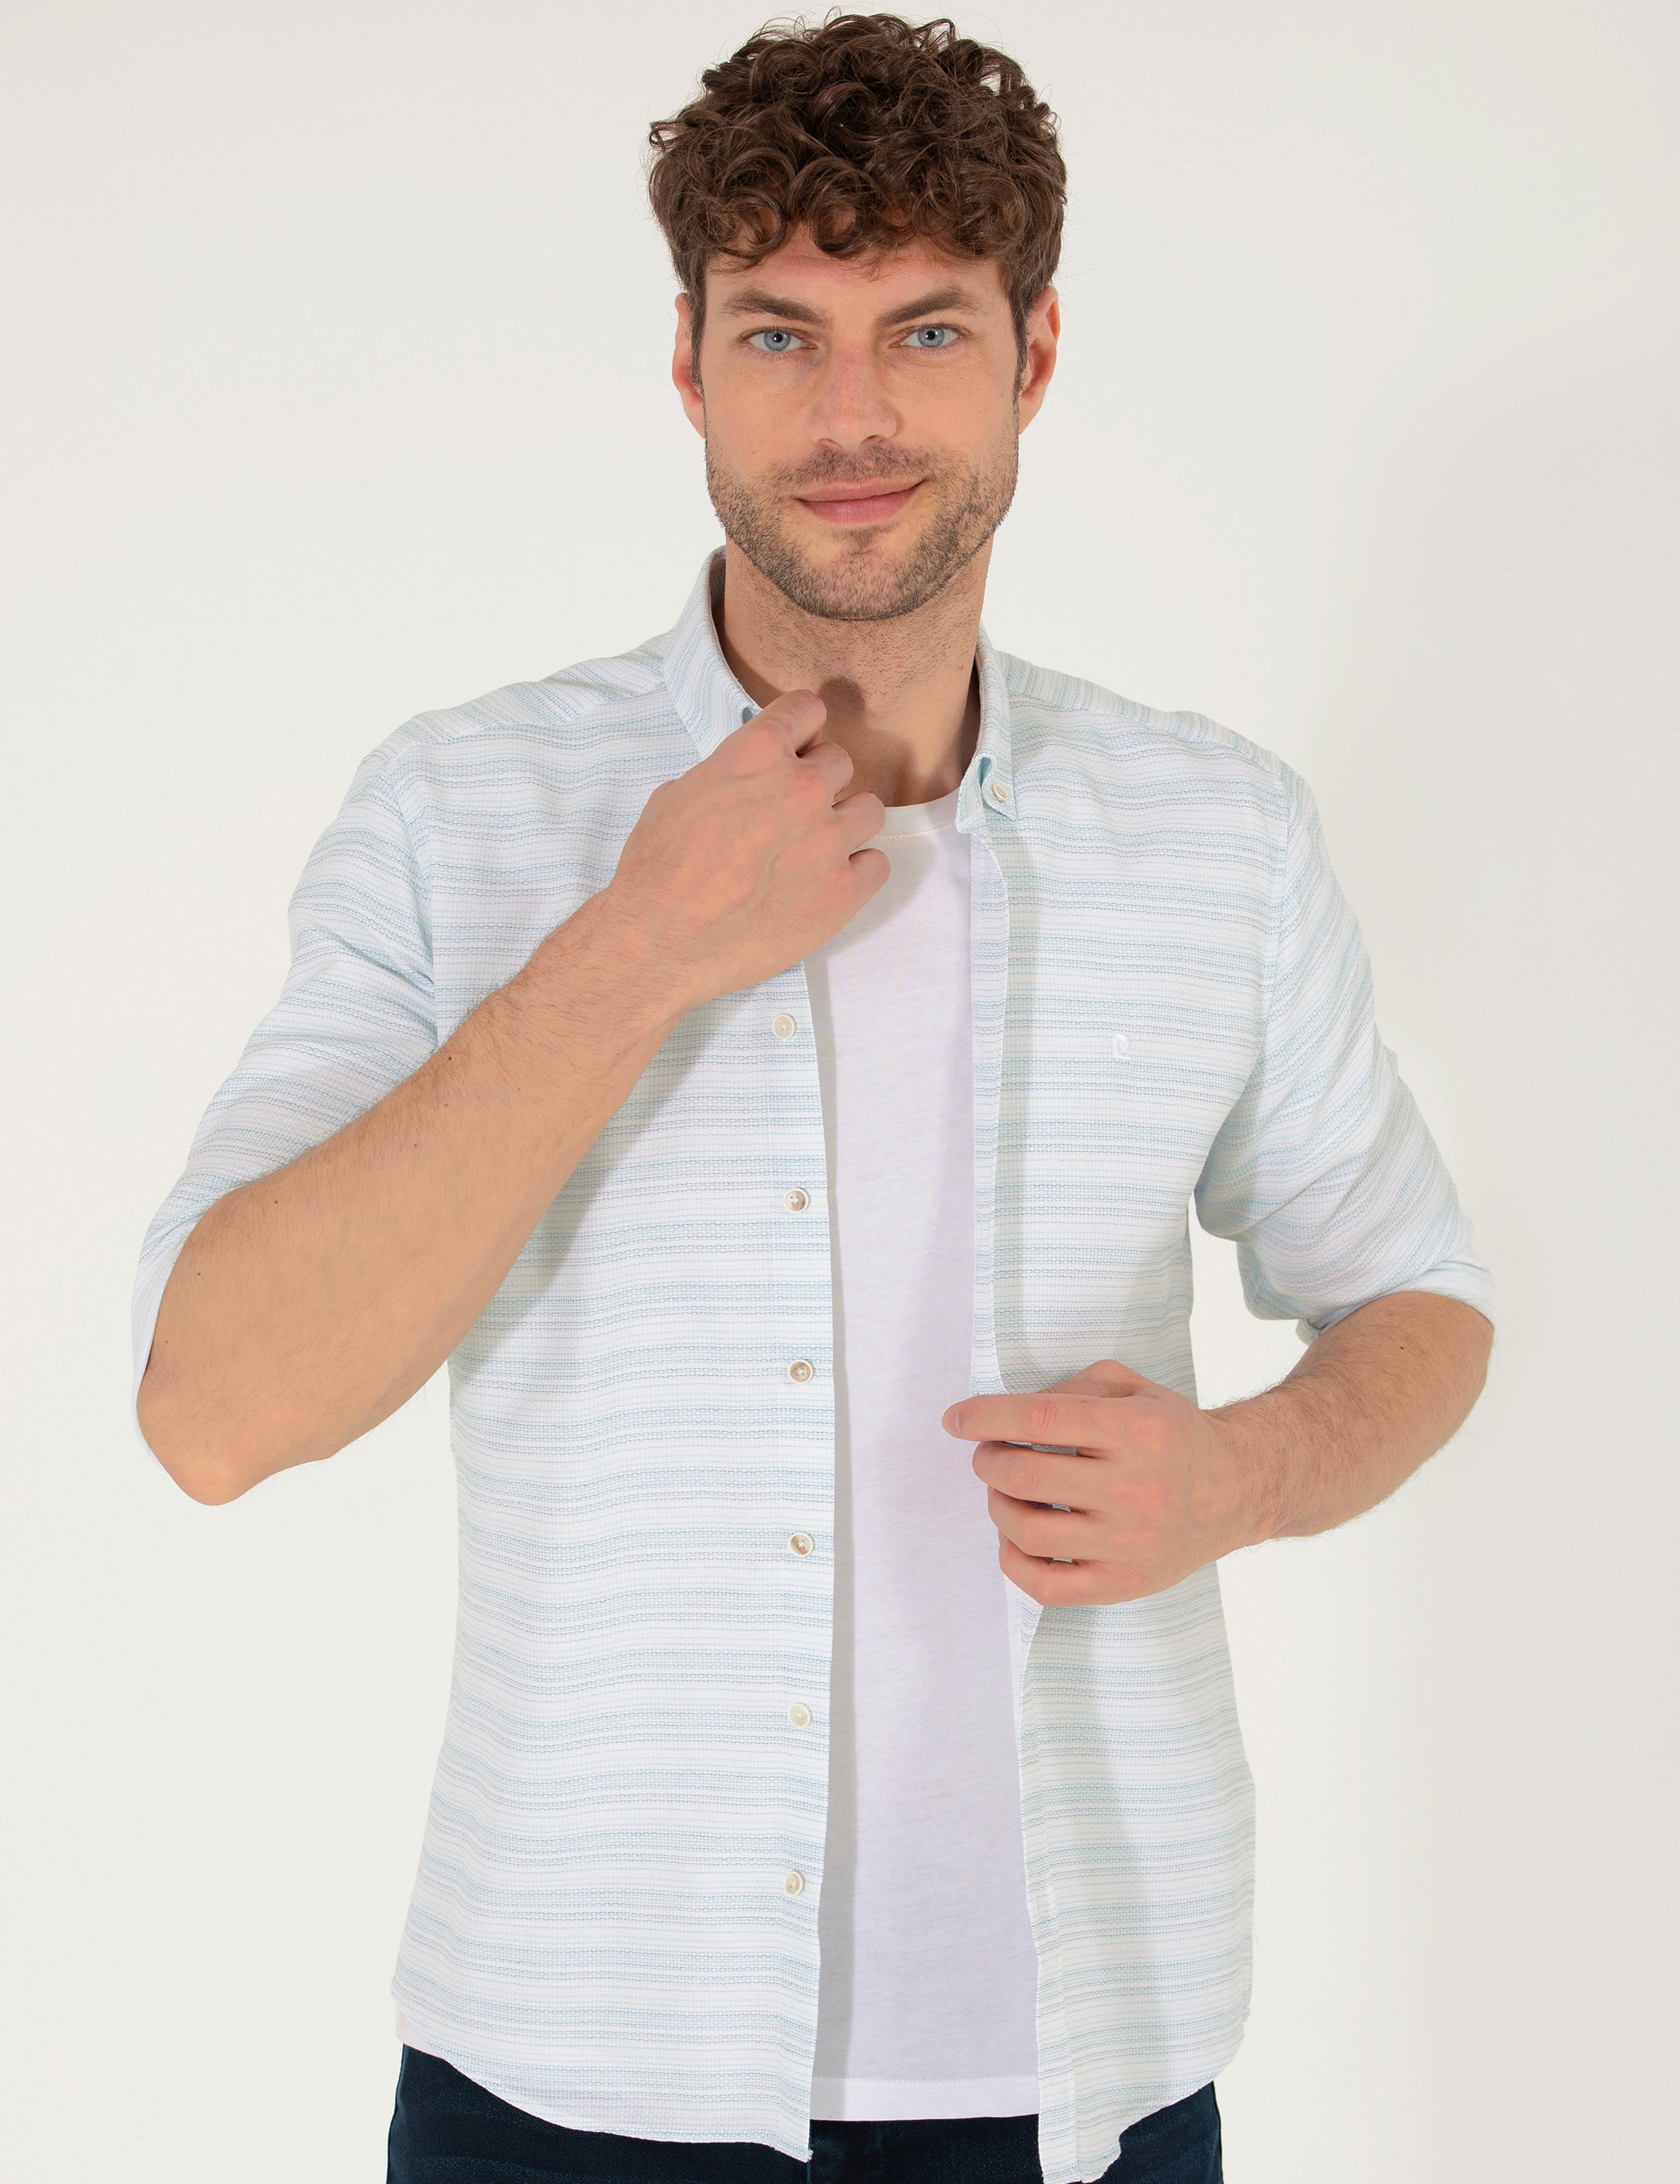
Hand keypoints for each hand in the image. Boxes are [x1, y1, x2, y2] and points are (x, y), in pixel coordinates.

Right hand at [598, 690, 889, 1010]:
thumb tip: (747, 780)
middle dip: (817, 784)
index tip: (795, 749)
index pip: (807, 709)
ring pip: (869, 810)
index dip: (799, 731)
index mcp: (757, 753)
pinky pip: (877, 864)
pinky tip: (825, 882)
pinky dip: (857, 872)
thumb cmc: (657, 872)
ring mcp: (828, 840)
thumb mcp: (679, 795)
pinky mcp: (843, 890)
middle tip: (790, 815)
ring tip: (813, 849)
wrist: (659, 942)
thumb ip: (728, 774)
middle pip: (840, 762)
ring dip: (845, 824)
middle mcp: (801, 788)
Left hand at [941, 1358, 1265, 1606]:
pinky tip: (1015, 1537)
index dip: (985, 1416)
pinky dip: (1012, 1561)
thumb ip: (1071, 1390)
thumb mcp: (1133, 1389)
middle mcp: (1135, 1489)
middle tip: (989, 1453)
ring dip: (996, 1504)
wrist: (1236, 1491)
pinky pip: (1044, 1586)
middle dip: (988, 1459)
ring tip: (1005, 1490)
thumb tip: (1007, 1416)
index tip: (955, 1419)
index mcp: (1137, 1431)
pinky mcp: (1123, 1584)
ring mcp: (1129, 1544)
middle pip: (1024, 1475)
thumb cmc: (1173, 1435)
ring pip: (1026, 1530)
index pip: (1039, 1419)